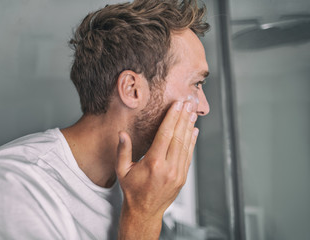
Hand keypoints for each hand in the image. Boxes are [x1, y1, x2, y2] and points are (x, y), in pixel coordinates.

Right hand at [116, 99, 198, 238]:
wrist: (144, 212)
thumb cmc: (132, 190)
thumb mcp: (122, 171)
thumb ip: (123, 151)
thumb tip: (122, 133)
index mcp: (153, 164)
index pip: (165, 135)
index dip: (172, 117)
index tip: (177, 104)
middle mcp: (168, 168)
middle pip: (178, 137)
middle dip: (183, 117)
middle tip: (188, 103)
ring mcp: (178, 173)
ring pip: (186, 145)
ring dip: (189, 127)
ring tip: (192, 113)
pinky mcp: (182, 177)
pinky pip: (189, 156)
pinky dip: (192, 142)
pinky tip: (194, 131)